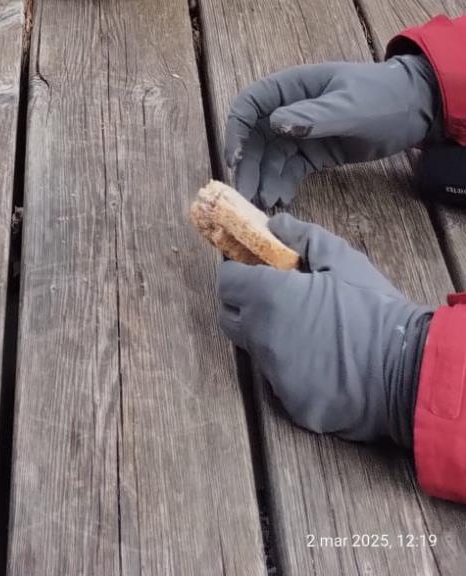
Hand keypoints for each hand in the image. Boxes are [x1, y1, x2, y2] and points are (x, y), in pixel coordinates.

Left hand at [218, 214, 431, 447]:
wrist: (406, 368)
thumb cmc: (371, 305)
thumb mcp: (340, 258)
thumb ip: (301, 236)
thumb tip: (274, 224)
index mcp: (267, 297)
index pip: (226, 284)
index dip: (236, 274)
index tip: (253, 271)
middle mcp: (261, 337)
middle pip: (230, 320)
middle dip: (242, 306)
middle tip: (273, 299)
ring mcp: (275, 376)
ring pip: (258, 353)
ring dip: (270, 339)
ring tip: (307, 331)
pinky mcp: (293, 406)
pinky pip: (283, 384)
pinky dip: (295, 373)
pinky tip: (324, 364)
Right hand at [226, 54, 440, 209]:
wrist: (413, 111)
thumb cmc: (381, 97)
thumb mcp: (350, 107)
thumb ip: (314, 115)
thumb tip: (275, 124)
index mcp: (291, 87)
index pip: (249, 104)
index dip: (236, 130)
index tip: (235, 160)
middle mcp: (289, 108)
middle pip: (255, 136)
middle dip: (247, 164)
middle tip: (246, 196)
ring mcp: (301, 132)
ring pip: (270, 157)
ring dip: (262, 179)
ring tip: (263, 206)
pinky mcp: (314, 153)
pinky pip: (289, 169)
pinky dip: (281, 184)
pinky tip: (280, 200)